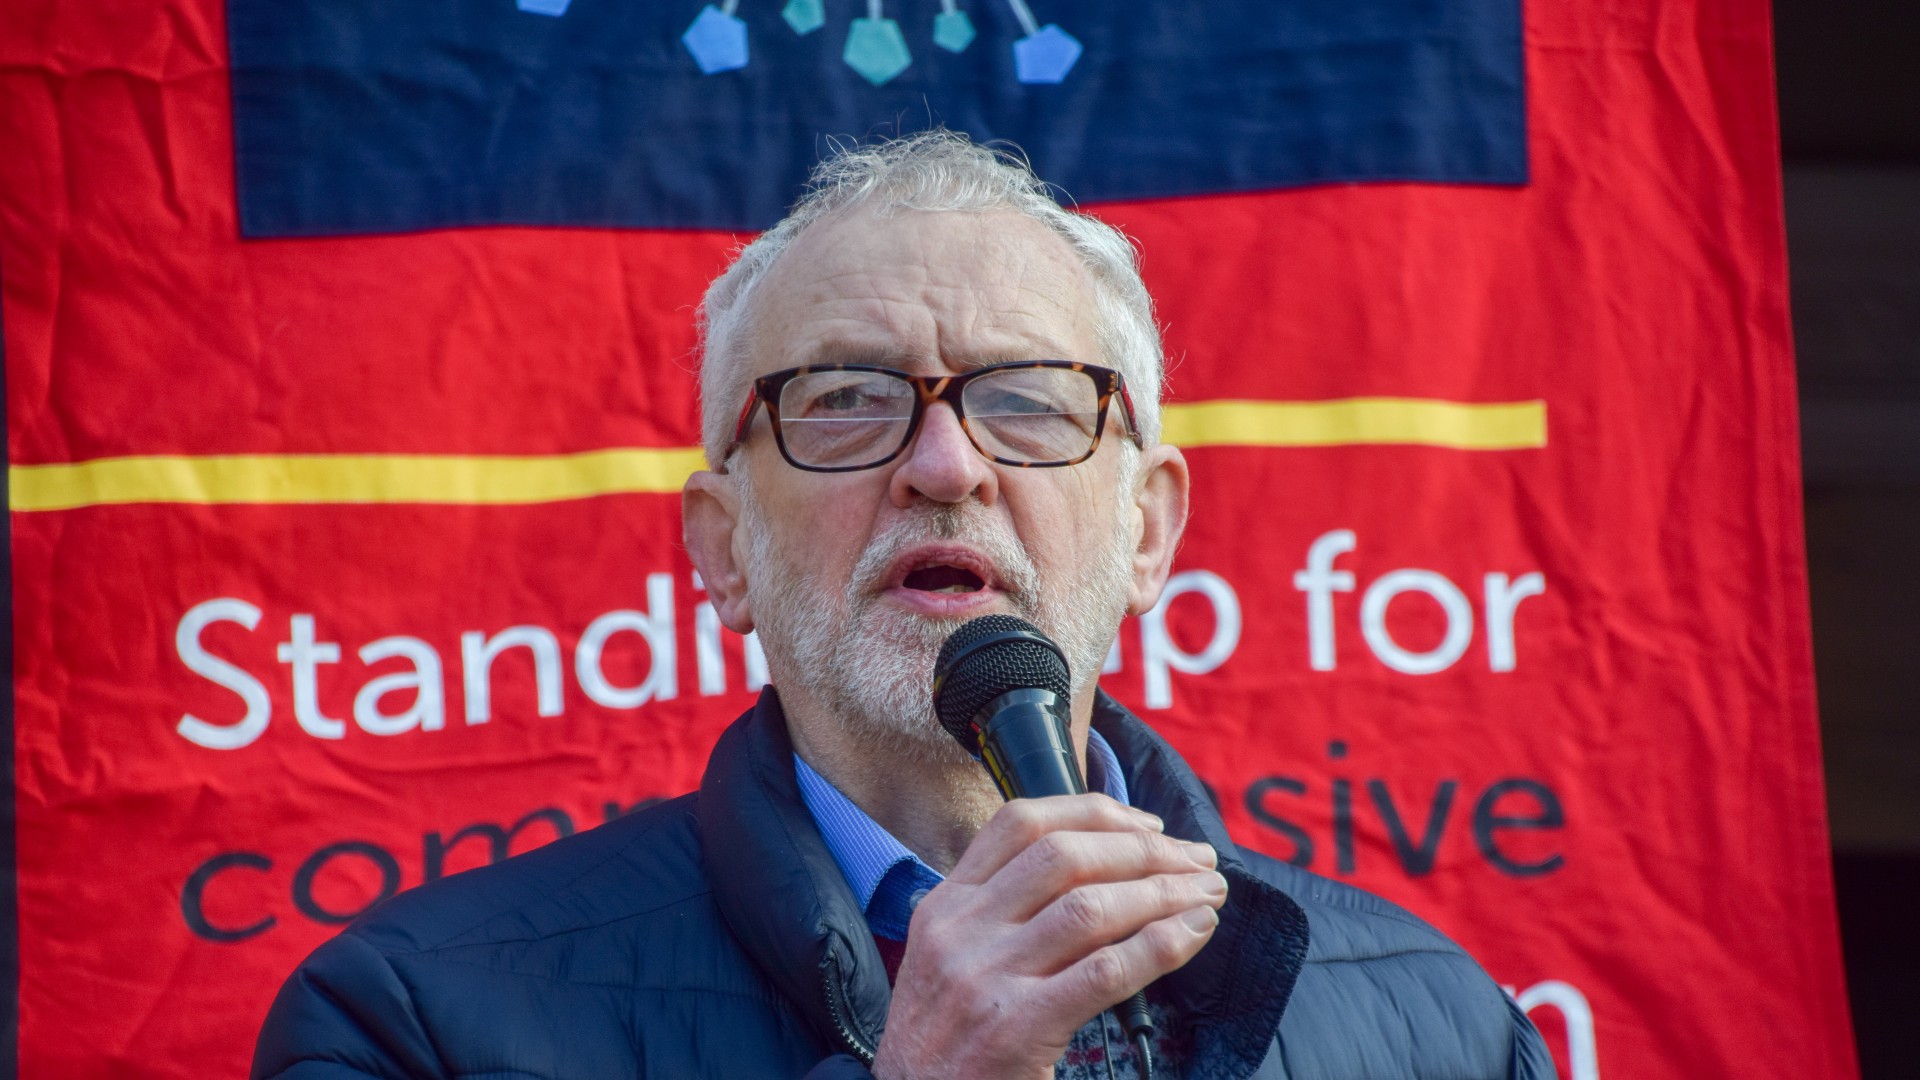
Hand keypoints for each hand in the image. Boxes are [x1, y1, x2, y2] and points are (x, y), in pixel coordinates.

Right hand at [869, 794, 1225, 1079]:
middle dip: (1144, 851)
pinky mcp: (1015, 1029)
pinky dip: (1160, 945)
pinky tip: (1193, 934)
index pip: (1021, 823)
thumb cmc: (945, 1041)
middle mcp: (961, 930)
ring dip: (1164, 893)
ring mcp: (985, 977)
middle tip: (1197, 861)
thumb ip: (1002, 913)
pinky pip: (1104, 972)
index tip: (1148, 826)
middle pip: (1065, 856)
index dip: (1094, 813)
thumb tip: (1101, 871)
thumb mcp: (948, 959)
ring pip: (1090, 907)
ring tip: (1207, 896)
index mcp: (945, 904)